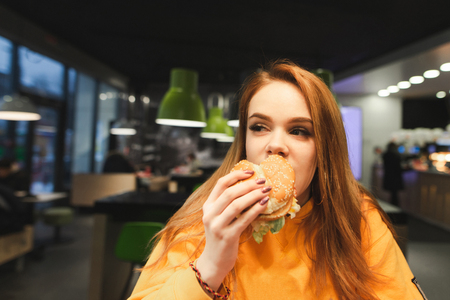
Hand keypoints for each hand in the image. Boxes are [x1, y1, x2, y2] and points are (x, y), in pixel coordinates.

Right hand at [196, 170, 270, 290]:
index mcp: (208, 206)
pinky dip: (255, 210)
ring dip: (253, 195)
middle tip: (263, 181)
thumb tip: (248, 186)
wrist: (214, 261)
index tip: (250, 171)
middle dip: (248, 185)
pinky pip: (243, 219)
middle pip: (230, 193)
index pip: (220, 184)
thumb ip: (226, 204)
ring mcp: (217, 226)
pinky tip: (264, 204)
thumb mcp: (219, 217)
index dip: (236, 175)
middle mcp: (210, 214)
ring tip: (266, 191)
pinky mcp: (227, 236)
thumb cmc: (221, 236)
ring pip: (236, 205)